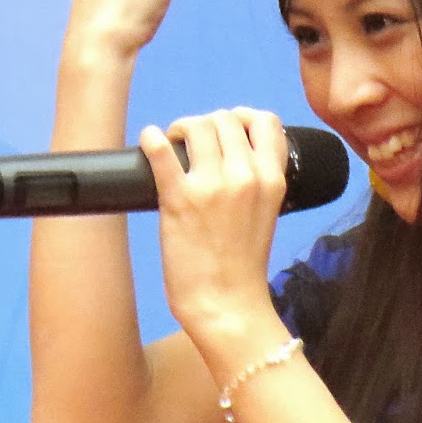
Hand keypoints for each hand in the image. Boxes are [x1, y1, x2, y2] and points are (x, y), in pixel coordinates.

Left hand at [138, 108, 288, 355]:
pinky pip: (162, 151)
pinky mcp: (179, 199)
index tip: (227, 128)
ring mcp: (212, 186)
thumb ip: (257, 182)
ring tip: (172, 142)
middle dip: (206, 123)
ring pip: (197, 126)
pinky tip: (149, 141)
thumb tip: (233, 155)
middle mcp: (245, 176)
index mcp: (272, 180)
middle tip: (191, 141)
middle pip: (225, 119)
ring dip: (181, 128)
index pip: (266, 122)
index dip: (243, 117)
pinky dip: (152, 139)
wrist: (227, 304)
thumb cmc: (243, 266)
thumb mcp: (267, 215)